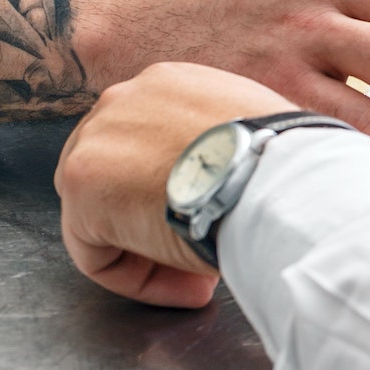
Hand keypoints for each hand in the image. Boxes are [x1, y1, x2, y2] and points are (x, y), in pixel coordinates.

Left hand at [56, 63, 296, 308]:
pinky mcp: (82, 185)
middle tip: (200, 253)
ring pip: (100, 216)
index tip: (217, 218)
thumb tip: (231, 183)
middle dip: (150, 221)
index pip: (151, 144)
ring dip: (146, 253)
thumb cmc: (287, 164)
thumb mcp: (259, 135)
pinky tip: (191, 285)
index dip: (179, 192)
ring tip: (197, 276)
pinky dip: (138, 281)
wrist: (277, 178)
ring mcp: (95, 138)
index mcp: (170, 84)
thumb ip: (225, 148)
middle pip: (115, 175)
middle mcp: (124, 98)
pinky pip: (96, 253)